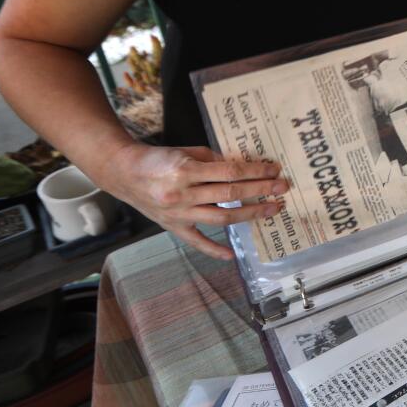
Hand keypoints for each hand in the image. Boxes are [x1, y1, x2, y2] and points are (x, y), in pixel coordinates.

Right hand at [95, 142, 286, 259]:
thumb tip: (245, 168)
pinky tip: (232, 255)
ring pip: (221, 218)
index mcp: (185, 171)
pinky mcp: (172, 227)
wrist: (124, 173)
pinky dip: (214, 250)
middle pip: (230, 195)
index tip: (274, 170)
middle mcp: (182, 194)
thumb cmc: (158, 159)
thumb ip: (215, 160)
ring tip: (271, 209)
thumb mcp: (188, 151)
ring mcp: (177, 214)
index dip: (255, 171)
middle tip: (282, 188)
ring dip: (250, 214)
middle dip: (260, 190)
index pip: (230, 172)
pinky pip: (196, 242)